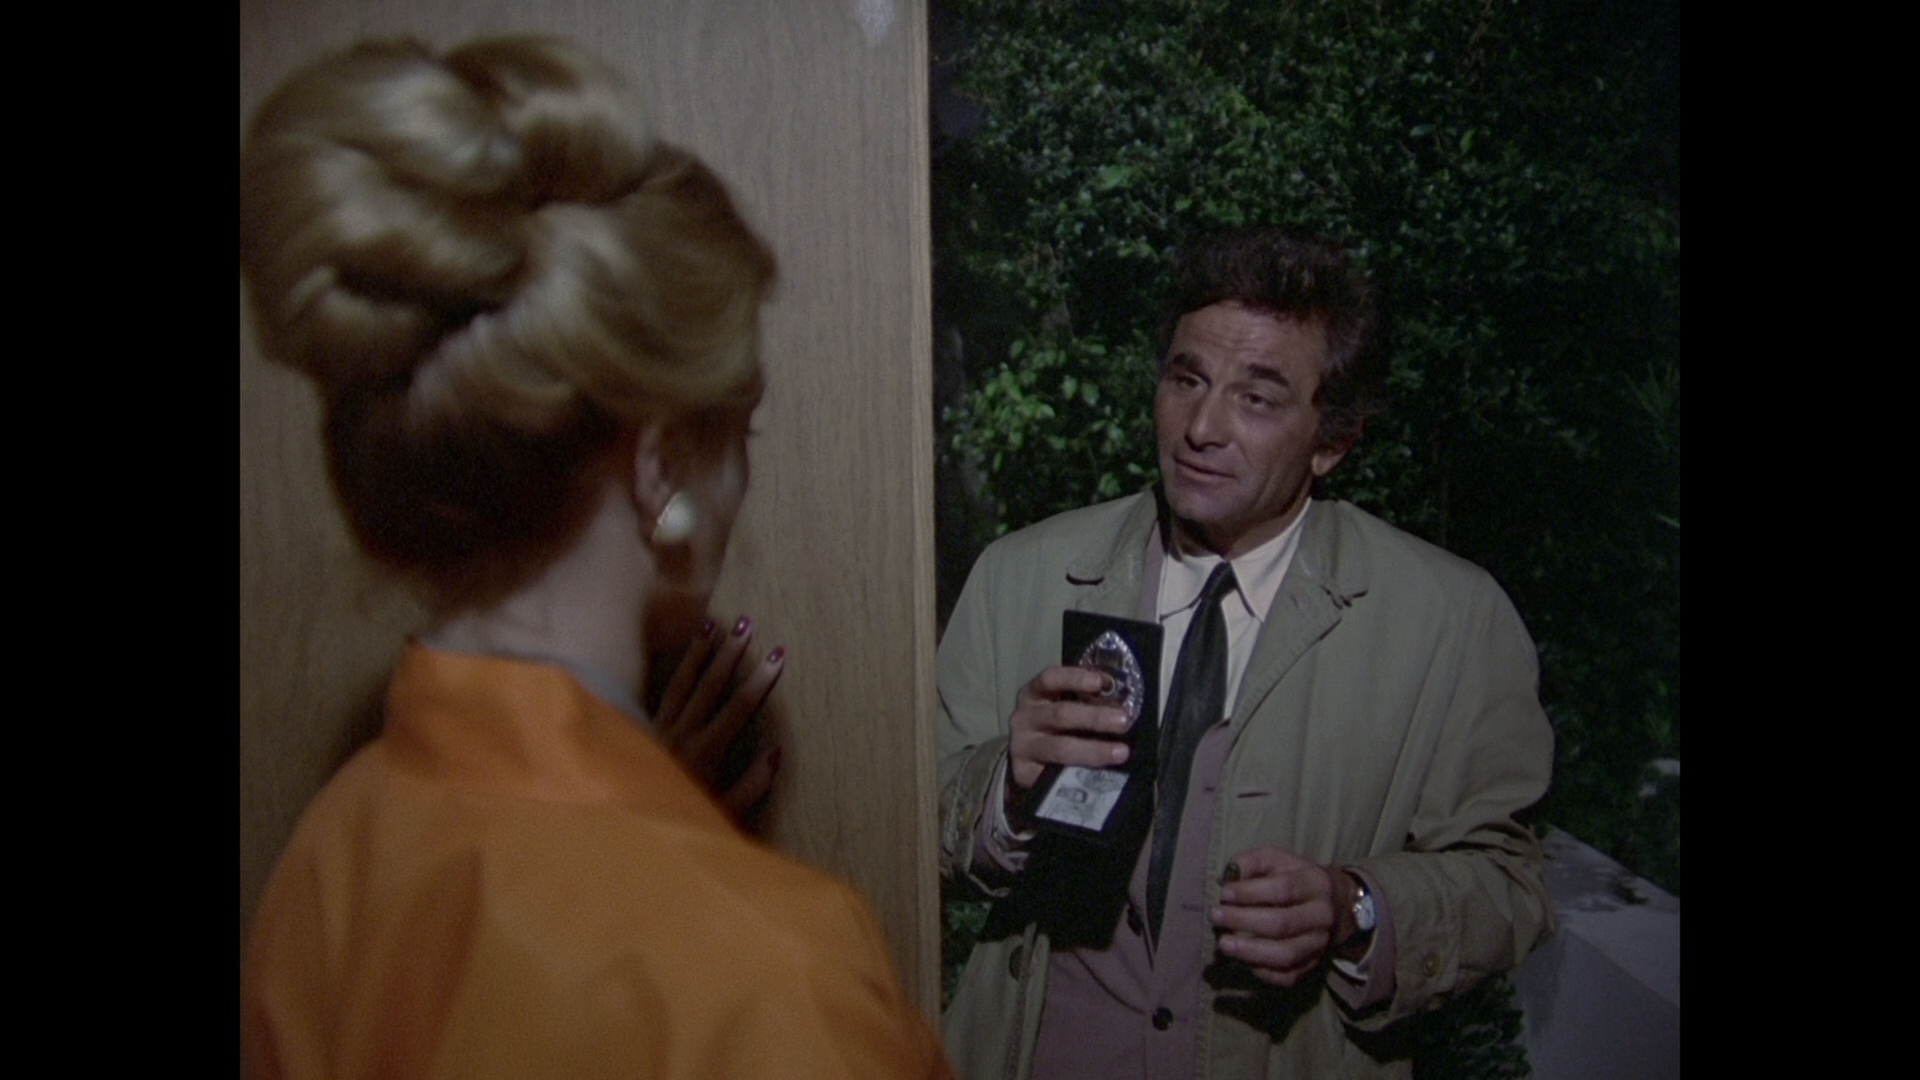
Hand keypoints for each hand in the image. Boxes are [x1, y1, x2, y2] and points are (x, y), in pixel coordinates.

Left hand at [655, 614, 784, 826]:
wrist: (620, 823)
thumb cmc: (676, 820)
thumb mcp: (723, 815)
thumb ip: (751, 787)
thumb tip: (776, 754)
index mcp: (704, 753)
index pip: (739, 708)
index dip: (760, 680)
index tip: (778, 655)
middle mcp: (680, 733)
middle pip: (710, 685)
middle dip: (731, 654)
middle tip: (747, 624)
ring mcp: (658, 727)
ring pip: (682, 681)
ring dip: (699, 652)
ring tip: (712, 624)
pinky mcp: (640, 727)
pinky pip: (662, 690)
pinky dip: (674, 668)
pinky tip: (682, 654)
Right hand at [1006, 664, 1132, 806]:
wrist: (1020, 760)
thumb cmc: (1049, 726)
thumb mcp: (1058, 705)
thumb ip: (1083, 699)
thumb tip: (1118, 696)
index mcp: (1033, 694)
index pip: (1050, 679)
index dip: (1074, 678)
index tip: (1100, 682)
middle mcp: (1025, 718)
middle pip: (1060, 714)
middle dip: (1094, 717)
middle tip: (1123, 721)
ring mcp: (1023, 747)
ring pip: (1060, 748)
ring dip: (1094, 750)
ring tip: (1121, 752)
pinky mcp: (1026, 773)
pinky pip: (1056, 775)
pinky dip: (1081, 773)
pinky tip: (1101, 775)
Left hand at [1209, 846, 1353, 987]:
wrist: (1335, 903)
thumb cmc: (1295, 877)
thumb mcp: (1277, 860)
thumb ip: (1251, 862)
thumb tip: (1227, 878)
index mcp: (1315, 883)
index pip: (1283, 889)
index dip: (1250, 892)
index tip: (1225, 894)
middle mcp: (1322, 916)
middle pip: (1282, 923)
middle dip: (1243, 921)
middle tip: (1216, 917)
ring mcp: (1319, 943)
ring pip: (1286, 954)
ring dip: (1250, 951)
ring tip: (1224, 943)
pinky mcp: (1313, 964)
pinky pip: (1288, 976)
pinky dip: (1264, 972)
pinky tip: (1244, 960)